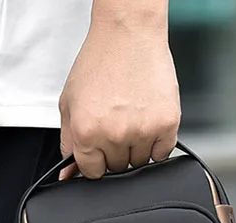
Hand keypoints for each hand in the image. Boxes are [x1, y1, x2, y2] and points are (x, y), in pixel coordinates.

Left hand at [58, 10, 180, 179]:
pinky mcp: (167, 124)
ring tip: (132, 119)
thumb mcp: (69, 103)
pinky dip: (156, 144)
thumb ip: (68, 143)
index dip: (95, 160)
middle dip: (115, 152)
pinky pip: (162, 154)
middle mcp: (114, 134)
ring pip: (140, 163)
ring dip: (136, 148)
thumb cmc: (100, 63)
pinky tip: (147, 122)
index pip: (92, 173)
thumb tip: (68, 175)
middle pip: (117, 168)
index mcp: (87, 132)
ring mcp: (143, 131)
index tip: (99, 148)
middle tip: (116, 123)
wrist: (129, 34)